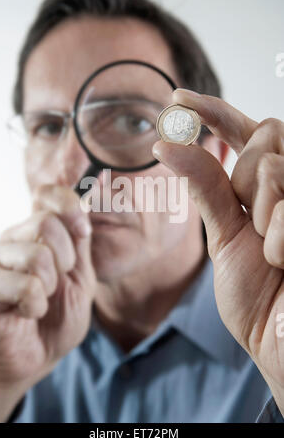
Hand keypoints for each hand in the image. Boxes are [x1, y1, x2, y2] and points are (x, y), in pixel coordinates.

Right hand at [0, 185, 95, 420]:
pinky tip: (24, 314)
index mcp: (35, 234)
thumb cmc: (56, 319)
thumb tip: (88, 200)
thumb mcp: (80, 278)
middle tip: (55, 285)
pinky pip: (25, 286)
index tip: (83, 230)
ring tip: (38, 303)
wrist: (34, 358)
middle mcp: (11, 240)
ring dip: (49, 288)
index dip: (69, 205)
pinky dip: (35, 306)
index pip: (46, 195)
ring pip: (37, 255)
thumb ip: (80, 242)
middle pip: (47, 223)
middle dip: (65, 261)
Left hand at [153, 89, 283, 415]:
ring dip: (265, 205)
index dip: (212, 110)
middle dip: (248, 173)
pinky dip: (279, 228)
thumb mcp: (225, 237)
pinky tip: (283, 257)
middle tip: (253, 223)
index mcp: (263, 188)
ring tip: (272, 249)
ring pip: (276, 160)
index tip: (177, 98)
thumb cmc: (256, 296)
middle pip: (266, 133)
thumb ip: (207, 188)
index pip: (242, 132)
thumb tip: (166, 144)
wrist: (283, 339)